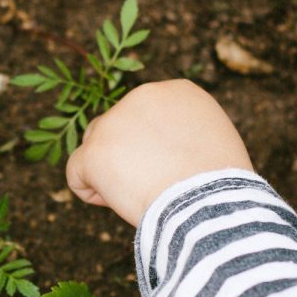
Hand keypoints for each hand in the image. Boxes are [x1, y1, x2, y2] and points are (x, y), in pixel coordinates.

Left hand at [65, 80, 253, 225]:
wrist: (209, 204)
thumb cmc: (220, 186)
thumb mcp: (214, 143)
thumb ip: (186, 134)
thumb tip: (167, 150)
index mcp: (177, 92)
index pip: (146, 115)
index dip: (153, 147)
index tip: (172, 170)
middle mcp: (142, 96)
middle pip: (117, 127)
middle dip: (126, 156)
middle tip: (152, 185)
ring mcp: (113, 123)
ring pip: (95, 147)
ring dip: (108, 172)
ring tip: (136, 195)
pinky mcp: (94, 152)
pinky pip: (75, 173)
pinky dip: (89, 191)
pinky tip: (113, 202)